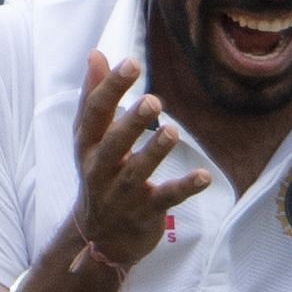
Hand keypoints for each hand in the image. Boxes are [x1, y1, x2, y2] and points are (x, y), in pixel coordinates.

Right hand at [72, 52, 209, 268]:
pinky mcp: (145, 212)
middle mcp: (99, 170)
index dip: (110, 88)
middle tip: (154, 100)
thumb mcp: (90, 139)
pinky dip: (185, 188)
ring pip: (136, 173)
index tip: (131, 63)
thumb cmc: (99, 175)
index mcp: (87, 147)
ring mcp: (122, 194)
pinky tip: (204, 176)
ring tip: (172, 131)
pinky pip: (166, 199)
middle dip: (131, 123)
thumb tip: (96, 54)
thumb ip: (94, 97)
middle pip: (112, 145)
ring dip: (154, 152)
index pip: (94, 114)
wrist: (101, 238)